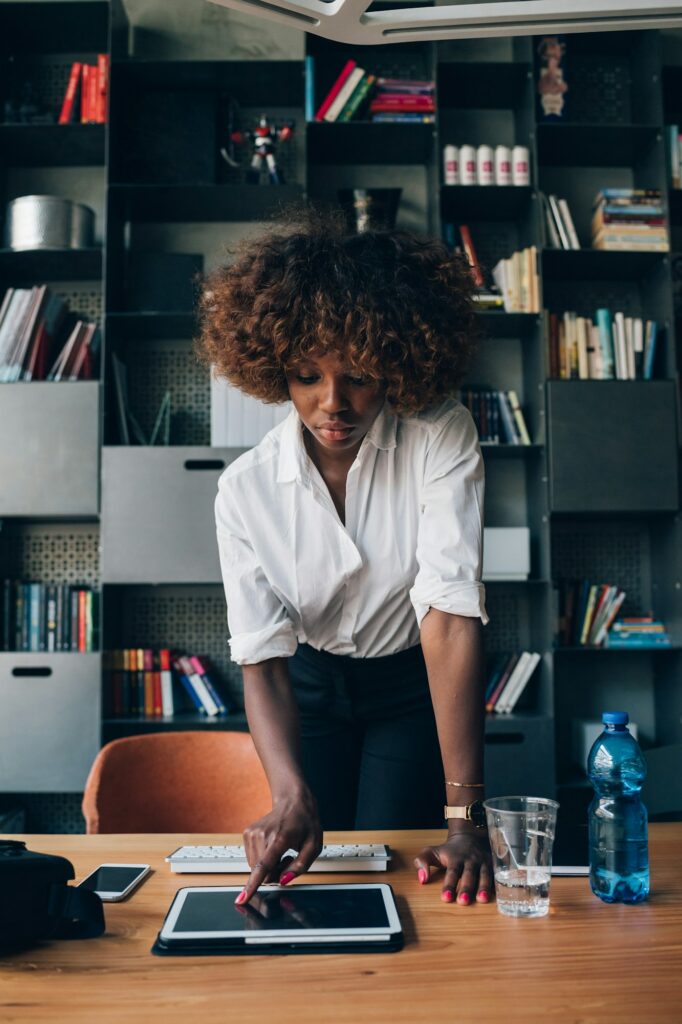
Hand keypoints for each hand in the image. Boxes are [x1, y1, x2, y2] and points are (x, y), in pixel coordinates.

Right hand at [236, 785, 322, 905]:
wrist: (292, 800)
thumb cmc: (305, 823)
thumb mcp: (313, 845)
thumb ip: (301, 866)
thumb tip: (283, 880)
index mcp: (280, 838)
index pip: (264, 865)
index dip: (253, 884)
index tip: (242, 898)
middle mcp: (263, 835)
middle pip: (263, 872)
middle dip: (275, 873)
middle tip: (288, 859)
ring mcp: (253, 833)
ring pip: (255, 867)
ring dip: (269, 866)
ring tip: (282, 851)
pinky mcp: (248, 833)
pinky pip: (252, 859)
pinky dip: (263, 859)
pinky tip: (273, 848)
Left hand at [414, 826, 492, 905]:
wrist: (469, 834)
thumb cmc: (448, 850)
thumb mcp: (432, 851)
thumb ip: (422, 862)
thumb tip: (422, 879)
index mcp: (455, 858)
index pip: (452, 873)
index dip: (449, 885)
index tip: (445, 898)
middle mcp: (470, 861)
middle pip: (468, 875)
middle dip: (466, 888)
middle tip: (463, 902)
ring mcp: (483, 862)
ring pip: (484, 875)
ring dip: (483, 887)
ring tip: (482, 900)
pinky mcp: (493, 865)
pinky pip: (497, 874)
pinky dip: (498, 884)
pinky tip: (501, 895)